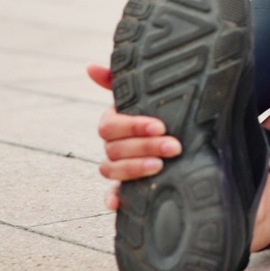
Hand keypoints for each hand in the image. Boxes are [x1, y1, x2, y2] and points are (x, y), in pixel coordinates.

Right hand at [87, 64, 182, 210]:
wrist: (179, 131)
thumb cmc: (158, 110)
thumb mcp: (145, 94)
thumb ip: (120, 80)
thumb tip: (90, 67)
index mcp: (113, 122)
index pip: (111, 126)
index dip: (134, 127)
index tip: (160, 126)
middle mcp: (111, 145)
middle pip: (115, 149)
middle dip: (145, 147)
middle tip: (174, 147)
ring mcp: (117, 166)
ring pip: (112, 170)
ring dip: (134, 170)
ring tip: (160, 167)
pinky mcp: (125, 186)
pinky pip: (112, 194)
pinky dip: (112, 199)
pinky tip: (117, 203)